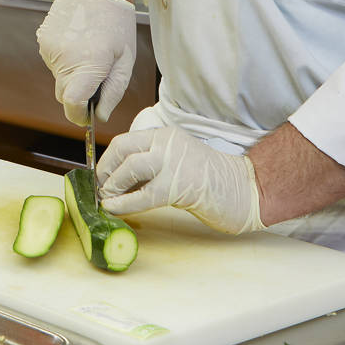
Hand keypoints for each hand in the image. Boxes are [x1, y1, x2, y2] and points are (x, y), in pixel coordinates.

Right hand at [36, 0, 135, 125]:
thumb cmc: (115, 19)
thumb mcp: (125, 58)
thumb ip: (113, 91)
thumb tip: (100, 115)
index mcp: (89, 63)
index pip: (72, 105)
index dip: (79, 116)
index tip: (87, 115)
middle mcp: (65, 58)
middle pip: (64, 95)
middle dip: (79, 93)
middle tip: (98, 73)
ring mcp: (50, 49)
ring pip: (59, 78)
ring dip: (73, 73)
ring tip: (88, 48)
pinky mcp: (42, 41)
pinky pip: (54, 62)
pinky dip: (65, 59)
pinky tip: (77, 40)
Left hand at [96, 126, 264, 234]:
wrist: (244, 189)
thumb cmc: (209, 179)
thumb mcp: (176, 162)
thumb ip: (150, 164)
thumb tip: (117, 181)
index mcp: (165, 135)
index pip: (125, 141)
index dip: (107, 160)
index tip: (101, 176)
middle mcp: (167, 143)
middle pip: (122, 150)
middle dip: (105, 171)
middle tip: (100, 189)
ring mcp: (173, 163)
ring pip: (129, 168)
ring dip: (112, 186)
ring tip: (107, 200)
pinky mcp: (177, 186)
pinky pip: (141, 195)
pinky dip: (122, 203)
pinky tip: (114, 209)